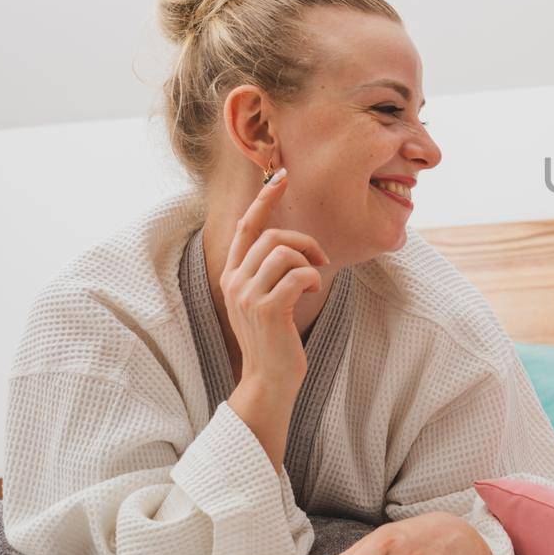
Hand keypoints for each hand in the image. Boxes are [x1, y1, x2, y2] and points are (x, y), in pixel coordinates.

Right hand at [221, 169, 328, 390]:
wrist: (268, 378)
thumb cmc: (275, 338)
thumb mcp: (265, 299)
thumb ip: (268, 271)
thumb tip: (290, 243)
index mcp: (232, 274)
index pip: (246, 226)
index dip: (264, 199)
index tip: (282, 176)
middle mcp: (234, 281)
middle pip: (272, 235)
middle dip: (304, 241)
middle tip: (321, 259)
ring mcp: (247, 295)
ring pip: (285, 252)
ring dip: (310, 262)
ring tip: (314, 281)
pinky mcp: (267, 310)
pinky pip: (298, 275)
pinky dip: (313, 278)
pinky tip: (313, 292)